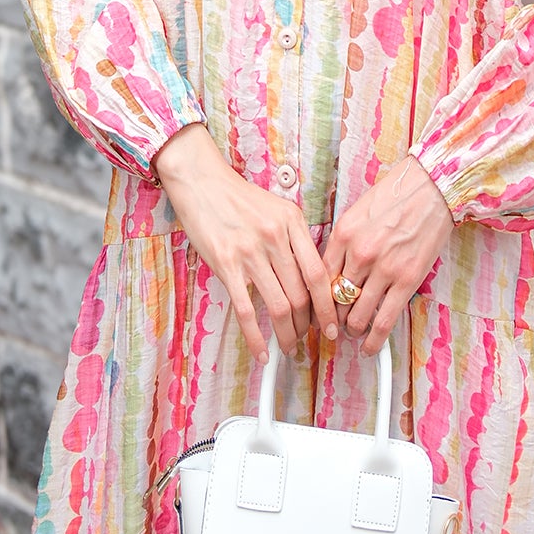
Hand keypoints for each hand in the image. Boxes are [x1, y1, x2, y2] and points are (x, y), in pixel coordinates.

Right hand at [154, 125, 338, 365]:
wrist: (202, 182)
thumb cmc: (240, 198)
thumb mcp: (278, 209)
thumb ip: (296, 240)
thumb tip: (312, 280)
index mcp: (293, 221)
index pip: (319, 273)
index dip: (328, 306)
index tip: (331, 324)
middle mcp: (275, 236)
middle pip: (301, 294)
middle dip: (307, 325)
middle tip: (307, 338)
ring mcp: (250, 251)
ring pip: (278, 306)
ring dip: (286, 334)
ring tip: (288, 347)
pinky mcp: (226, 264)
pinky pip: (246, 310)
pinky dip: (256, 337)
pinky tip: (261, 351)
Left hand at [321, 155, 454, 356]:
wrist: (432, 188)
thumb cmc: (395, 197)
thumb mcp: (356, 213)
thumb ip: (341, 243)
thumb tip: (331, 273)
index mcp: (343, 234)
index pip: (318, 279)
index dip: (315, 301)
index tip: (314, 312)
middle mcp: (360, 253)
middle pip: (335, 301)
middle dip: (332, 318)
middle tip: (332, 326)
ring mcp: (384, 269)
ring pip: (357, 316)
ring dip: (352, 329)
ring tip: (352, 331)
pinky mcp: (407, 280)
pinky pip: (384, 320)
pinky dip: (374, 340)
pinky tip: (370, 347)